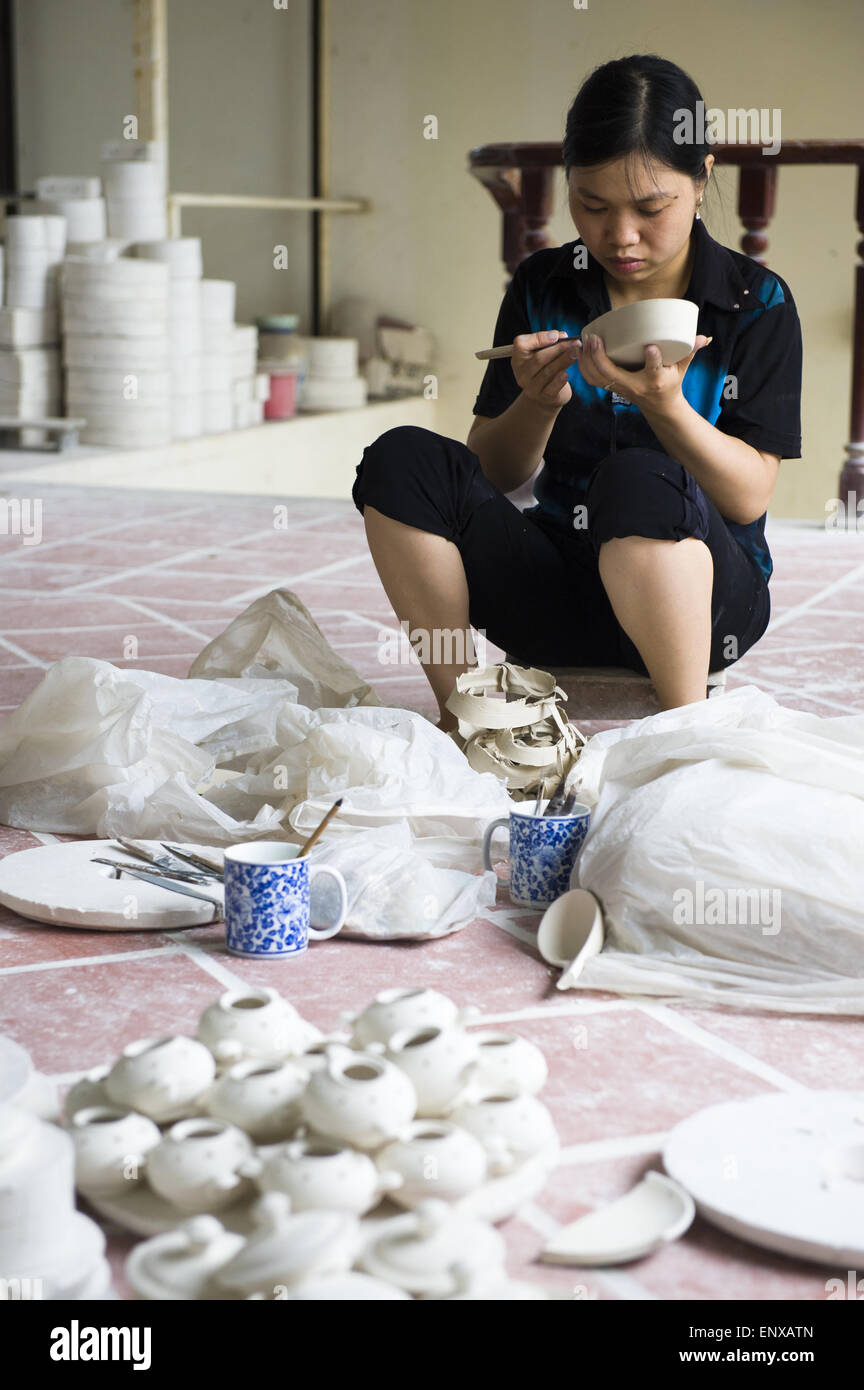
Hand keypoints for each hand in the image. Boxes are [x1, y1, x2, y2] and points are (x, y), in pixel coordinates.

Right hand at [511, 330, 581, 410]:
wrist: (546, 394)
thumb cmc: (546, 368)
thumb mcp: (543, 353)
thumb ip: (550, 343)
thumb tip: (562, 336)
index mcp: (518, 359)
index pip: (521, 344)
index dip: (538, 338)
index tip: (556, 335)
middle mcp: (522, 374)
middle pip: (538, 358)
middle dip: (558, 348)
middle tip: (574, 342)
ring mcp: (531, 387)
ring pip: (547, 371)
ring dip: (564, 360)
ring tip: (576, 353)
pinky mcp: (543, 397)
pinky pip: (552, 388)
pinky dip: (560, 380)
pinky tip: (567, 373)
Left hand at [573, 333, 712, 415]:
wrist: (659, 407)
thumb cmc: (670, 383)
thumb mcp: (682, 369)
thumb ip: (690, 351)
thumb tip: (704, 337)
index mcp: (655, 380)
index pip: (654, 370)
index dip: (653, 359)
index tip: (650, 347)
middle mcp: (635, 386)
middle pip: (612, 374)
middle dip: (600, 357)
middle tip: (595, 338)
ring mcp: (621, 388)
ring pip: (597, 378)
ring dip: (587, 361)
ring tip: (583, 341)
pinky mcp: (612, 387)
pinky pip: (592, 380)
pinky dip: (584, 367)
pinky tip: (579, 352)